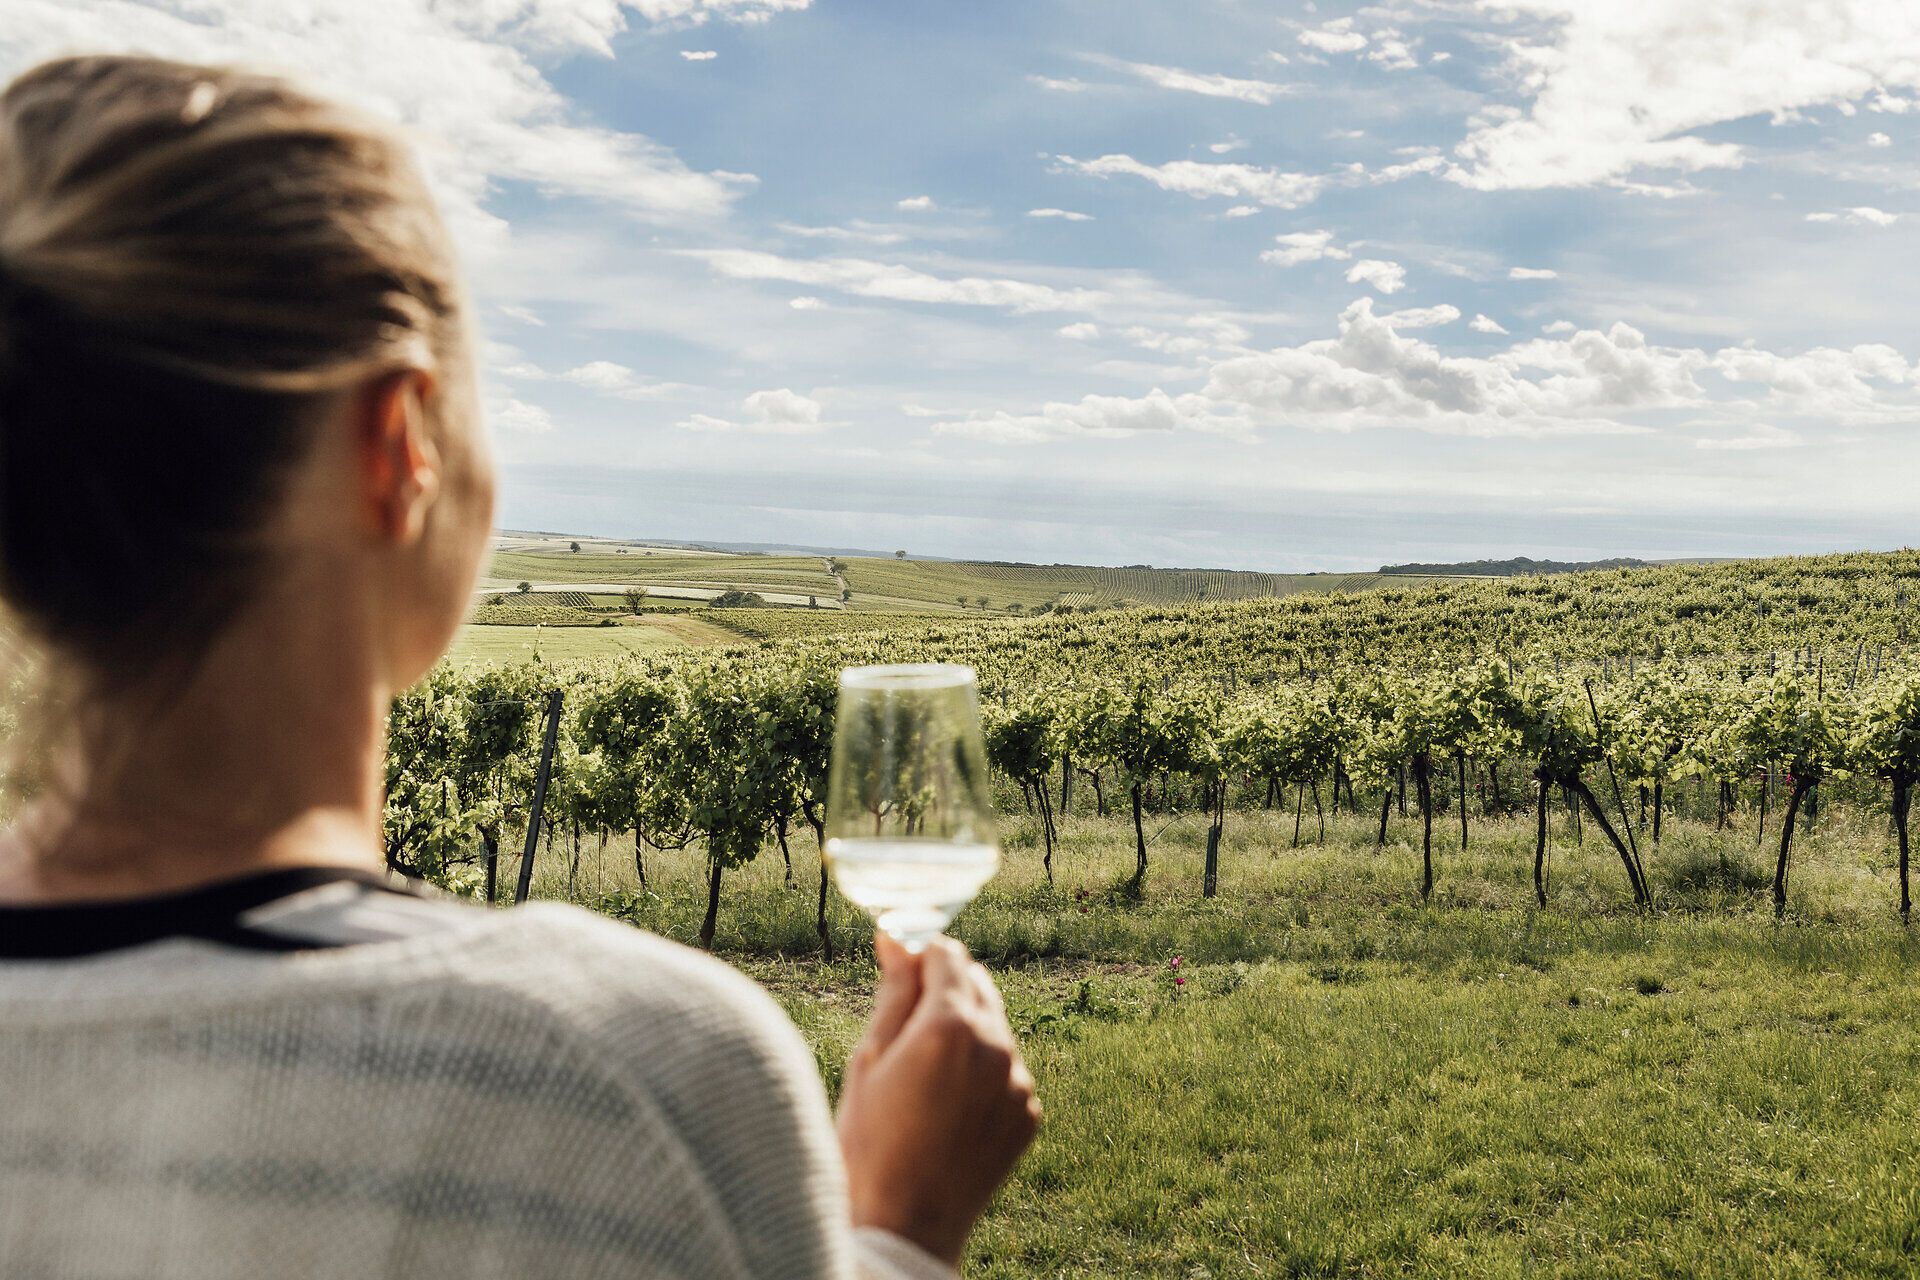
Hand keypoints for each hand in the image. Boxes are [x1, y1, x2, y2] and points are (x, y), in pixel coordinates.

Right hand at [837, 934, 1040, 1267]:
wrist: (905, 1228)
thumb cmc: (869, 1143)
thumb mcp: (869, 1059)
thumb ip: (894, 991)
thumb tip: (896, 938)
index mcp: (951, 1024)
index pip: (946, 953)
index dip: (918, 957)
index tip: (897, 972)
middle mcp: (996, 1045)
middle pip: (976, 984)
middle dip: (944, 992)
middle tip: (905, 1030)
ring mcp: (1018, 1082)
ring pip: (994, 1028)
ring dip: (965, 1034)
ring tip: (924, 1081)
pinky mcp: (1029, 1113)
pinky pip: (1007, 1071)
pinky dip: (983, 1075)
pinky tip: (948, 1109)